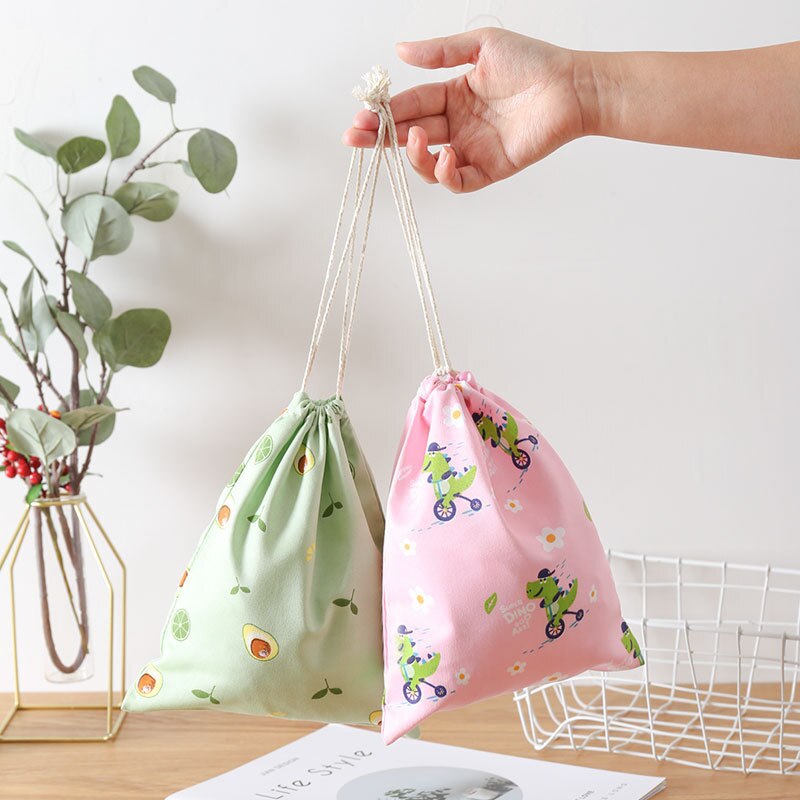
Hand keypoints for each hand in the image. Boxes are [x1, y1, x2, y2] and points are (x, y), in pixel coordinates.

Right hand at [342, 28, 586, 192]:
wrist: (570, 87)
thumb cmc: (532, 63)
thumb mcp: (480, 47)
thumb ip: (439, 53)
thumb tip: (399, 52)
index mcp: (452, 96)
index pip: (410, 106)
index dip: (384, 113)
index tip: (360, 117)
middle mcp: (458, 125)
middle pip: (410, 137)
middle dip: (381, 139)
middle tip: (356, 137)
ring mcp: (472, 149)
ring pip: (428, 164)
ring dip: (414, 156)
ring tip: (415, 138)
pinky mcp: (490, 169)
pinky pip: (459, 181)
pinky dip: (446, 175)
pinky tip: (445, 156)